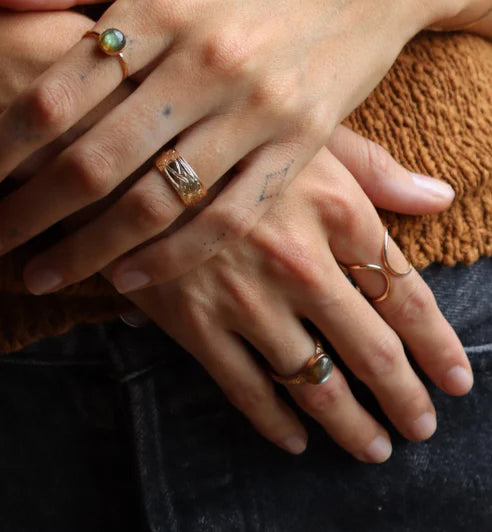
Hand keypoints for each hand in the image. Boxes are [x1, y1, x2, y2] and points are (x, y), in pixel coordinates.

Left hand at [0, 0, 448, 290]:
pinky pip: (228, 217)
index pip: (54, 93)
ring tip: (35, 276)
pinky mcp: (299, 144)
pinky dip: (173, 256)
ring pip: (156, 201)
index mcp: (159, 6)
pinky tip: (124, 280)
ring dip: (86, 250)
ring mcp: (256, 109)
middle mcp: (205, 61)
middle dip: (25, 210)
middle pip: (94, 157)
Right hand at [111, 145, 471, 461]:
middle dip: (405, 397)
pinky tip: (293, 438)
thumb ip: (373, 168)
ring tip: (373, 447)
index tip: (457, 377)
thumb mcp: (300, 131)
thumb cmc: (218, 129)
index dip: (438, 343)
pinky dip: (274, 422)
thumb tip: (440, 195)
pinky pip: (245, 388)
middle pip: (371, 350)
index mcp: (337, 209)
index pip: (406, 294)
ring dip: (352, 424)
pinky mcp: (194, 321)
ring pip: (315, 382)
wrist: (119, 141)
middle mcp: (301, 262)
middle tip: (421, 426)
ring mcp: (246, 297)